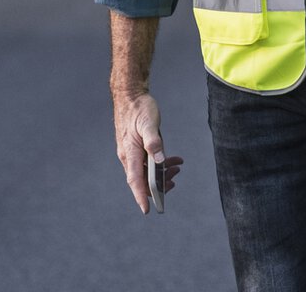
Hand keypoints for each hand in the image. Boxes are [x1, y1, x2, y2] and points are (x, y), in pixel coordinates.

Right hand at [113, 91, 182, 213]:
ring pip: (145, 172)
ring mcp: (131, 152)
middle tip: (174, 181)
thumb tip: (160, 160)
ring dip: (161, 174)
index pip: (135, 180)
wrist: (130, 95)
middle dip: (157, 185)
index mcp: (129, 152)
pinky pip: (147, 162)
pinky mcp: (136, 148)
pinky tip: (173, 160)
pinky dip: (160, 164)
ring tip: (177, 168)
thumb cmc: (139, 108)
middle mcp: (128, 155)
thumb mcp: (148, 123)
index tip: (147, 210)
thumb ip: (154, 142)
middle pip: (141, 180)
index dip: (141, 196)